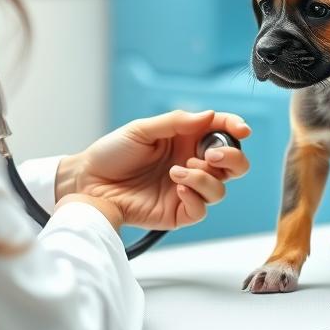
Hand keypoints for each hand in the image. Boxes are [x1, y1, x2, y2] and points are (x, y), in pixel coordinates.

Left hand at [58, 110, 250, 229]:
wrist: (88, 181)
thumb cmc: (112, 152)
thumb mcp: (142, 129)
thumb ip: (177, 122)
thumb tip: (211, 116)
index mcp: (187, 139)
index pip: (222, 133)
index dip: (236, 129)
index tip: (241, 129)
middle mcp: (193, 164)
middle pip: (234, 165)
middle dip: (232, 158)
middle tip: (211, 155)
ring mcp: (187, 190)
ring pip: (220, 190)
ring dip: (204, 178)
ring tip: (176, 171)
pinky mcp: (177, 212)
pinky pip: (201, 210)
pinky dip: (195, 197)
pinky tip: (177, 187)